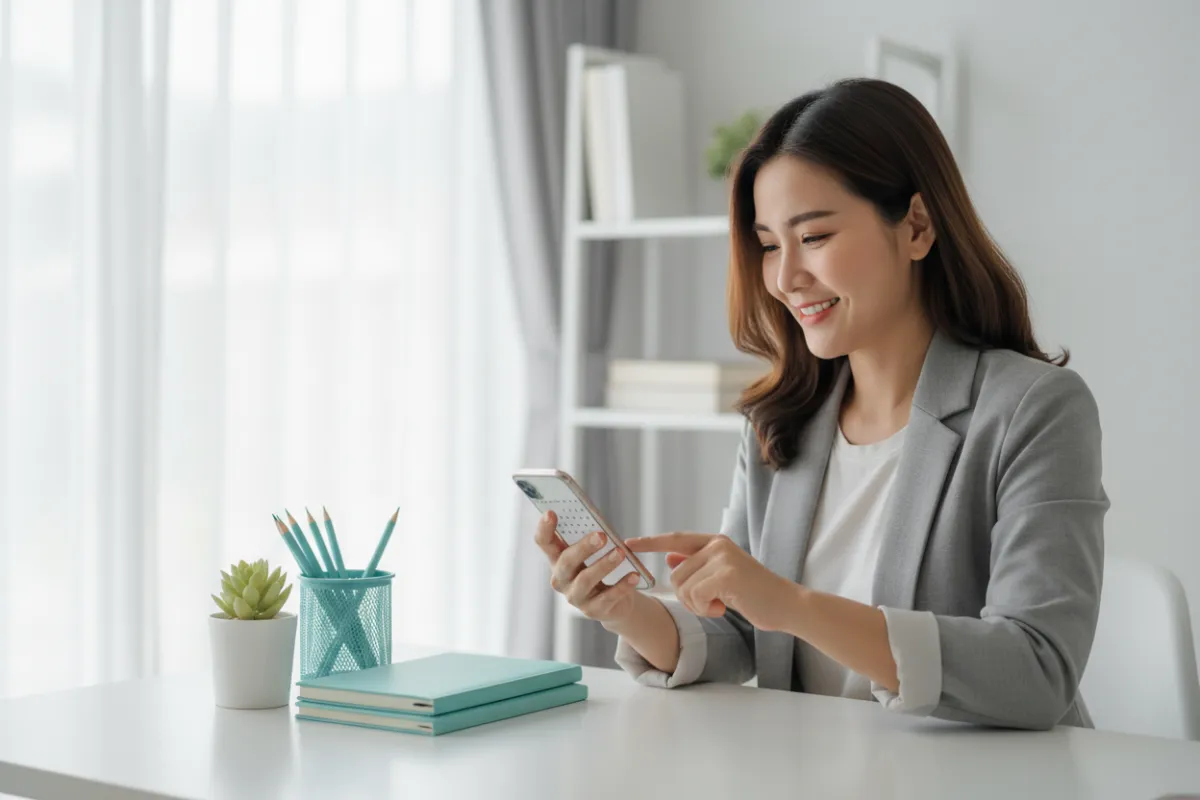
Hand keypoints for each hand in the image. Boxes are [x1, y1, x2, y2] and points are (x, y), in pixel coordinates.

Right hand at [534, 511, 641, 624]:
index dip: (544, 529)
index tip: (551, 512)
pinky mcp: (593, 611)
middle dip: (583, 548)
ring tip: (620, 553)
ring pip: (585, 580)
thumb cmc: (600, 569)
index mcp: (557, 559)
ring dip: (604, 565)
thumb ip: (590, 538)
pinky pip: (607, 597)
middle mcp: (561, 579)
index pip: (544, 543)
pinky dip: (622, 586)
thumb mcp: (592, 553)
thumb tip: (599, 524)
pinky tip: (634, 575)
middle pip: (566, 562)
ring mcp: (575, 597)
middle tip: (601, 535)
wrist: (615, 602)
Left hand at [625, 532, 798, 631]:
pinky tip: (725, 608)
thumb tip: (670, 558)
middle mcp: (717, 545)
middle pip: (676, 576)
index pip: (675, 539)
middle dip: (688, 598)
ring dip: (698, 605)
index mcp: (715, 542)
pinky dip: (706, 609)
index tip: (628, 543)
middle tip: (713, 603)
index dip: (650, 542)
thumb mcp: (722, 577)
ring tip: (721, 604)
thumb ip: (698, 566)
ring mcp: (722, 558)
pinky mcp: (726, 575)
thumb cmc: (754, 594)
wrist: (786, 605)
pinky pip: (695, 597)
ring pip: (683, 587)